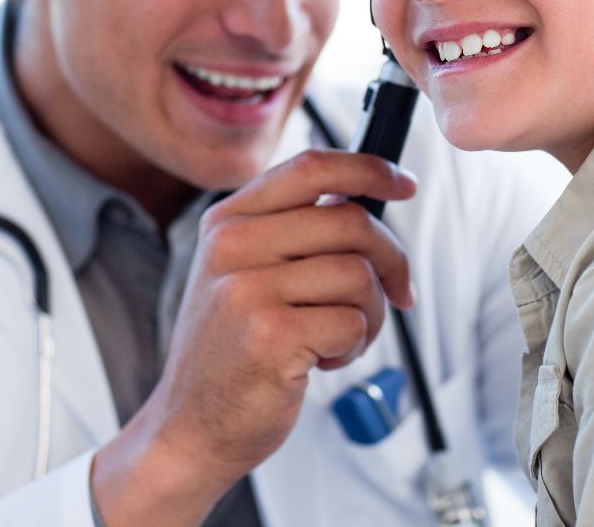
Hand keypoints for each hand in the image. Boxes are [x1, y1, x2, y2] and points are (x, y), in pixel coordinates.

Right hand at [89, 151, 415, 525]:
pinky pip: (352, 323)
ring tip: (338, 336)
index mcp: (229, 220)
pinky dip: (353, 346)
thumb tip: (366, 198)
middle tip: (395, 292)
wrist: (190, 426)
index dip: (369, 168)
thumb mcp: (244, 271)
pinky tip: (321, 359)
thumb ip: (294, 231)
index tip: (403, 184)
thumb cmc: (231, 351)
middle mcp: (232, 246)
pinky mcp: (269, 335)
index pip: (312, 166)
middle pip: (350, 221)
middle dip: (391, 260)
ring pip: (360, 274)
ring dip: (370, 314)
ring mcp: (247, 290)